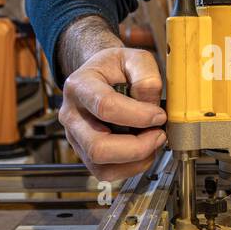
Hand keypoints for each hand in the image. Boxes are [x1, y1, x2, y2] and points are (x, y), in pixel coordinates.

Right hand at [59, 46, 166, 181]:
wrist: (101, 76)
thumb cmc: (116, 68)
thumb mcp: (134, 57)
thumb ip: (146, 75)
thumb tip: (151, 105)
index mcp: (79, 86)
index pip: (105, 106)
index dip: (138, 115)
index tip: (159, 115)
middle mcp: (71, 114)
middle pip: (97, 146)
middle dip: (137, 147)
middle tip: (158, 135)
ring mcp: (75, 137)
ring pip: (101, 166)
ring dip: (135, 160)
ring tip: (152, 142)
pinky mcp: (84, 153)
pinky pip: (105, 173)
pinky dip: (131, 167)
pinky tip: (143, 151)